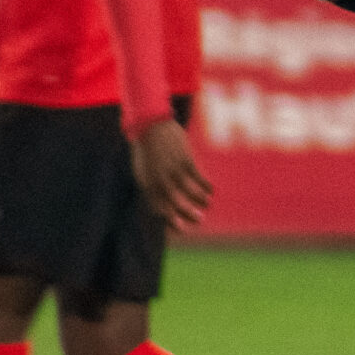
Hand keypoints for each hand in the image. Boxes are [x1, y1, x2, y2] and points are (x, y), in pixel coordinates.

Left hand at [130, 115, 213, 231]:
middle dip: (188, 213)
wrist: (150, 126)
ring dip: (201, 199)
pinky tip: (211, 189)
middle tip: (200, 220)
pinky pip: (198, 176)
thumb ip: (151, 189)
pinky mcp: (185, 159)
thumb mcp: (143, 172)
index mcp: (148, 185)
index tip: (183, 227)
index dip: (172, 220)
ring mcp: (173, 169)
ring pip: (190, 190)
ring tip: (208, 203)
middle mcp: (160, 179)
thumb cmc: (146, 151)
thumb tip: (160, 205)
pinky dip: (206, 184)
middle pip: (176, 202)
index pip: (160, 208)